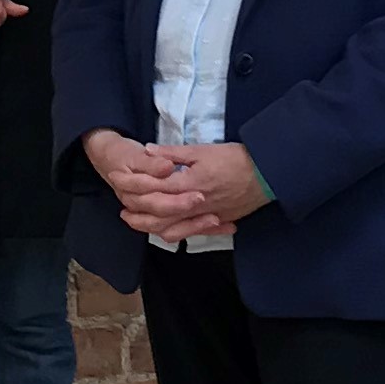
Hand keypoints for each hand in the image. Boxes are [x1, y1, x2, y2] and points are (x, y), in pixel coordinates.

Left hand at [99, 137, 268, 237]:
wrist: (267, 174)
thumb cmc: (236, 159)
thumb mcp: (203, 150)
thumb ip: (173, 154)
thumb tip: (148, 152)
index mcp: (188, 184)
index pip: (151, 187)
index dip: (131, 183)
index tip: (116, 178)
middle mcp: (193, 205)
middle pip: (156, 215)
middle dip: (136, 213)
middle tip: (122, 209)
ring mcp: (205, 216)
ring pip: (171, 229)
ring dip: (150, 227)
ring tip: (138, 222)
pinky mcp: (216, 222)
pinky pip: (189, 233)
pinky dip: (174, 233)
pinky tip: (166, 229)